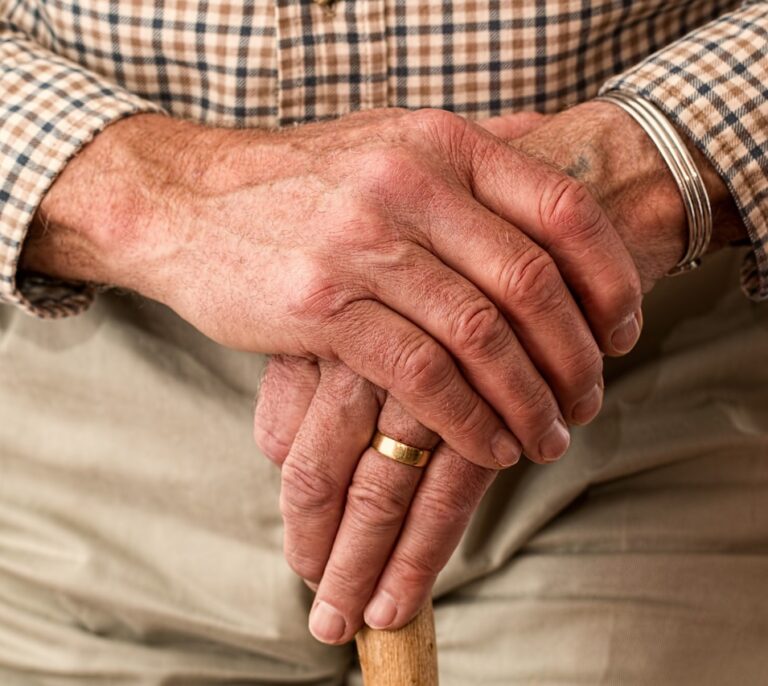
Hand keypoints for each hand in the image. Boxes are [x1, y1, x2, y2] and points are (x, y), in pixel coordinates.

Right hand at [254, 103, 746, 643]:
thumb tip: (549, 140)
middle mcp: (408, 184)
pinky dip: (467, 419)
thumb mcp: (386, 141)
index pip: (562, 208)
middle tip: (588, 402)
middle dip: (574, 356)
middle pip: (529, 282)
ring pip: (479, 336)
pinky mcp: (322, 307)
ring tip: (547, 437)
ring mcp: (362, 244)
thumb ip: (467, 149)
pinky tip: (488, 445)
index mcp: (439, 144)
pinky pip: (420, 374)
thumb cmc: (299, 184)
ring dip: (527, 400)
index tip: (624, 332)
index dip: (611, 277)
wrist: (187, 202)